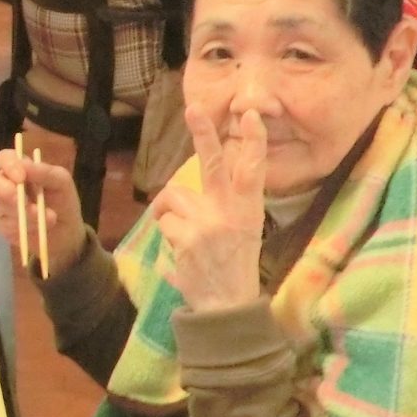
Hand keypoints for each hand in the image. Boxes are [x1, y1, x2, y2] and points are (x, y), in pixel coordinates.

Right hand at [0, 150, 85, 276]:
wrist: (66, 232)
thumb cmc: (62, 201)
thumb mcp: (61, 182)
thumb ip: (44, 172)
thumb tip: (24, 164)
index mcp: (18, 168)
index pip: (4, 158)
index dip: (9, 165)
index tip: (21, 177)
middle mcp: (4, 184)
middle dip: (3, 189)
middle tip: (21, 200)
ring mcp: (0, 205)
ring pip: (0, 205)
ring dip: (27, 213)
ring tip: (49, 218)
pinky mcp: (1, 225)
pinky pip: (6, 225)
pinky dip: (27, 226)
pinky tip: (39, 228)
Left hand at [148, 107, 267, 311]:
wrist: (226, 307)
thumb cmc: (234, 266)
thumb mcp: (244, 232)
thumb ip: (224, 205)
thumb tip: (196, 182)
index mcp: (249, 210)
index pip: (252, 170)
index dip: (252, 143)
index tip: (251, 115)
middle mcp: (230, 213)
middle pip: (213, 166)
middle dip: (203, 135)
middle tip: (194, 109)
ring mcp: (207, 225)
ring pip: (173, 198)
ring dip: (171, 213)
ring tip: (186, 235)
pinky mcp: (186, 239)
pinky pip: (164, 223)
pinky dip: (167, 234)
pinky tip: (182, 253)